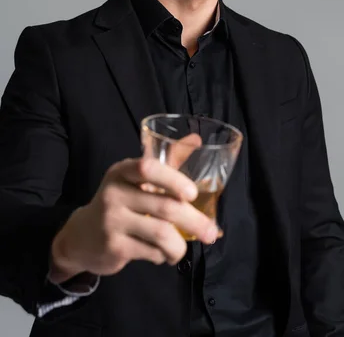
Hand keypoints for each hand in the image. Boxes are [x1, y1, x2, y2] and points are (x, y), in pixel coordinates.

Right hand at [50, 157, 217, 282]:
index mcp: (122, 172)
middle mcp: (114, 193)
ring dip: (180, 245)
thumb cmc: (119, 202)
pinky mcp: (113, 247)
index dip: (173, 180)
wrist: (80, 236)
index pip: (147, 168)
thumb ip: (167, 161)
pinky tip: (162, 253)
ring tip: (182, 248)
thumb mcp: (136, 179)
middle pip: (164, 207)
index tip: (192, 194)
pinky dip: (163, 255)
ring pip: (161, 234)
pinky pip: (151, 252)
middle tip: (212, 232)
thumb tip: (197, 139)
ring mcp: (112, 221)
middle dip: (194, 221)